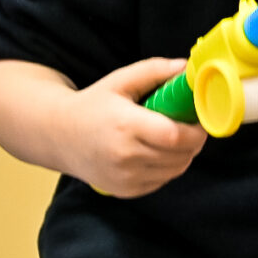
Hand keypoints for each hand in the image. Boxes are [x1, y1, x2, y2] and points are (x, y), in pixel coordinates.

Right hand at [0, 56, 204, 197]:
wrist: (58, 136)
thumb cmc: (93, 105)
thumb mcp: (120, 81)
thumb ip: (155, 70)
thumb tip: (187, 67)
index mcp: (125, 126)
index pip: (174, 136)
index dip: (195, 130)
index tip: (199, 118)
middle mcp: (125, 156)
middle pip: (180, 155)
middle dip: (194, 141)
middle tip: (191, 126)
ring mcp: (124, 177)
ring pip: (175, 170)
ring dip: (184, 155)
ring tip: (174, 137)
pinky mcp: (124, 190)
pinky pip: (162, 180)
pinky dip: (168, 168)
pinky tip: (157, 152)